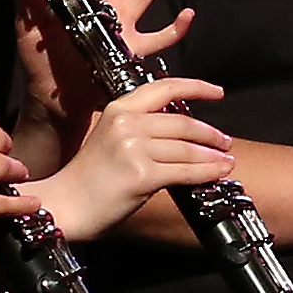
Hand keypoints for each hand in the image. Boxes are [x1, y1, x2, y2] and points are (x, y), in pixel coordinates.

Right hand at [33, 77, 233, 240]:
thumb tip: (185, 132)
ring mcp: (133, 148)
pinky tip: (219, 173)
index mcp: (119, 109)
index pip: (165, 87)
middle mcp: (126, 123)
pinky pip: (185, 172)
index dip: (197, 87)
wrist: (66, 205)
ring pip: (187, 149)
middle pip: (182, 123)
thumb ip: (142, 128)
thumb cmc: (89, 177)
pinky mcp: (141, 175)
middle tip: (224, 141)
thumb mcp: (111, 138)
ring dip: (212, 156)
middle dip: (210, 133)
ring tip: (226, 161)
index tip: (217, 92)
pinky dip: (207, 173)